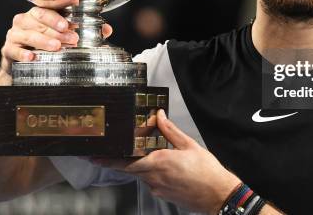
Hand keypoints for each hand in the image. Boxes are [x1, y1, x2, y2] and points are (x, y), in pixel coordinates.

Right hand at [0, 0, 112, 73]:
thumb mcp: (63, 38)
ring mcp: (15, 34)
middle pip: (40, 17)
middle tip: (71, 34)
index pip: (49, 3)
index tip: (75, 1)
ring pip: (29, 33)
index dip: (62, 1)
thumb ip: (85, 32)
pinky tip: (32, 56)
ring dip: (44, 39)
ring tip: (57, 46)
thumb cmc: (44, 48)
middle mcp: (25, 20)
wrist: (21, 67)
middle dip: (56, 24)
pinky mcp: (8, 50)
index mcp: (38, 13)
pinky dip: (23, 52)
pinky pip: (14, 49)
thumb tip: (106, 29)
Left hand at [108, 110, 240, 213]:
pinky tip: (166, 168)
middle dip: (120, 161)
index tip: (95, 157)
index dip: (108, 160)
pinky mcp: (163, 195)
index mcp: (158, 162)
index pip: (126, 162)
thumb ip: (170, 131)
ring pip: (142, 175)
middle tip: (110, 154)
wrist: (218, 195)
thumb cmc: (206, 172)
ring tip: (154, 156)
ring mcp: (158, 189)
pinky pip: (152, 182)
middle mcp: (154, 178)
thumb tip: (159, 116)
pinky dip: (153, 173)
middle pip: (130, 168)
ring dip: (142, 165)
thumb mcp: (189, 145)